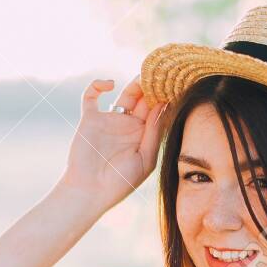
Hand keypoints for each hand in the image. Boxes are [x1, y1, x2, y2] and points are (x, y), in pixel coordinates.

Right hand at [60, 76, 167, 213]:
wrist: (90, 191)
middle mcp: (129, 127)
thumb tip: (163, 104)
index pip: (158, 112)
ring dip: (135, 84)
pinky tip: (110, 85)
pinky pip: (91, 96)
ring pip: (125, 95)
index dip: (166, 98)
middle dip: (153, 88)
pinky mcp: (90, 119)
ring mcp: (110, 121)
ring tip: (144, 75)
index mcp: (144, 137)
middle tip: (162, 75)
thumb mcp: (145, 159)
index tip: (175, 86)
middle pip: (144, 100)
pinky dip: (98, 85)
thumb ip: (155, 133)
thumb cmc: (120, 182)